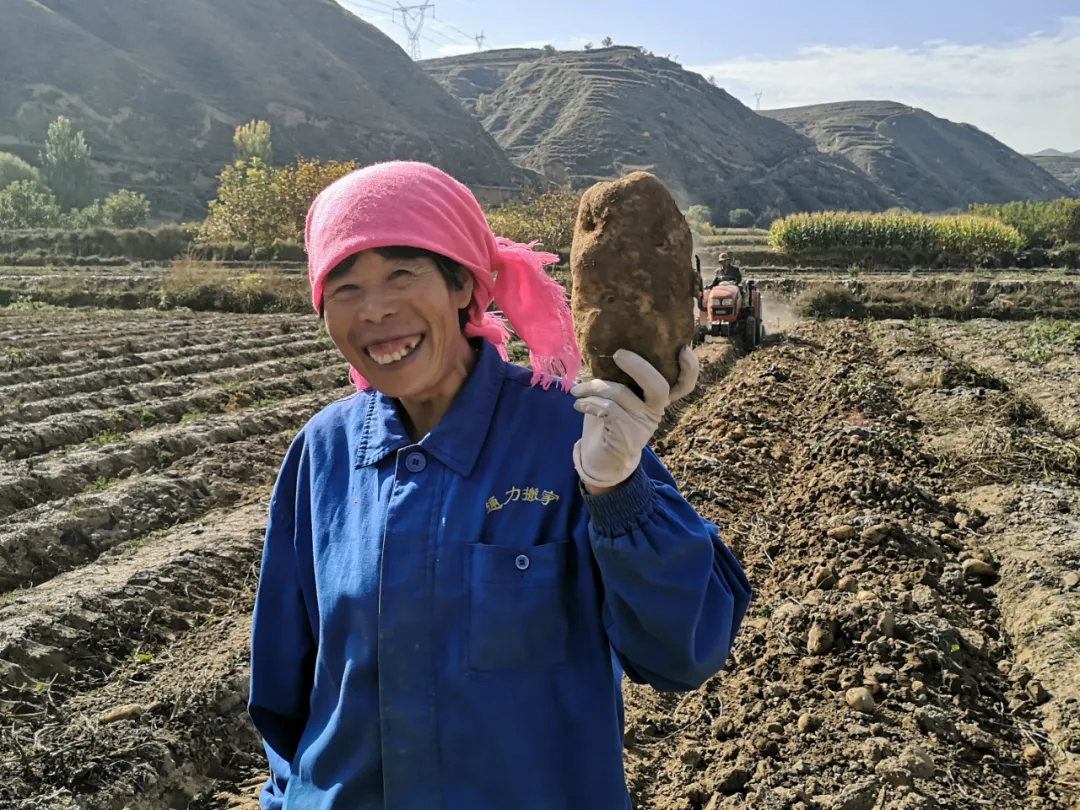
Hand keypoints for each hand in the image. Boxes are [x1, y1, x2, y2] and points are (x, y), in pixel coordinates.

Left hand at [571, 346, 698, 490]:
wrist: (604, 460)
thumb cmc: (611, 422)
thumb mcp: (620, 397)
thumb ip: (622, 378)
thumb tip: (604, 349)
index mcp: (658, 400)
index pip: (684, 385)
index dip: (690, 368)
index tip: (683, 348)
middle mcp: (655, 412)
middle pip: (658, 386)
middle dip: (638, 366)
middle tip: (618, 354)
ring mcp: (642, 426)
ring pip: (620, 394)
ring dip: (593, 387)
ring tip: (577, 391)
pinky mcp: (625, 436)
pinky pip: (606, 409)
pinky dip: (588, 403)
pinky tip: (578, 405)